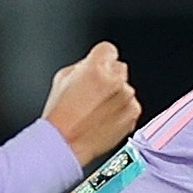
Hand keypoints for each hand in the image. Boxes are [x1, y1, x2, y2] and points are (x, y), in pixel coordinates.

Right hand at [43, 41, 139, 165]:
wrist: (66, 143)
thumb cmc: (60, 115)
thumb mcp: (62, 78)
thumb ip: (82, 66)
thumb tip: (90, 65)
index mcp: (97, 67)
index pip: (108, 50)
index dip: (100, 60)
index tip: (96, 68)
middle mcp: (116, 80)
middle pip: (119, 68)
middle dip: (108, 78)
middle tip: (92, 93)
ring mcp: (127, 98)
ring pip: (125, 89)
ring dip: (115, 96)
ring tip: (95, 110)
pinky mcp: (132, 114)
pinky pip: (130, 106)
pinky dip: (121, 112)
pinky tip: (103, 119)